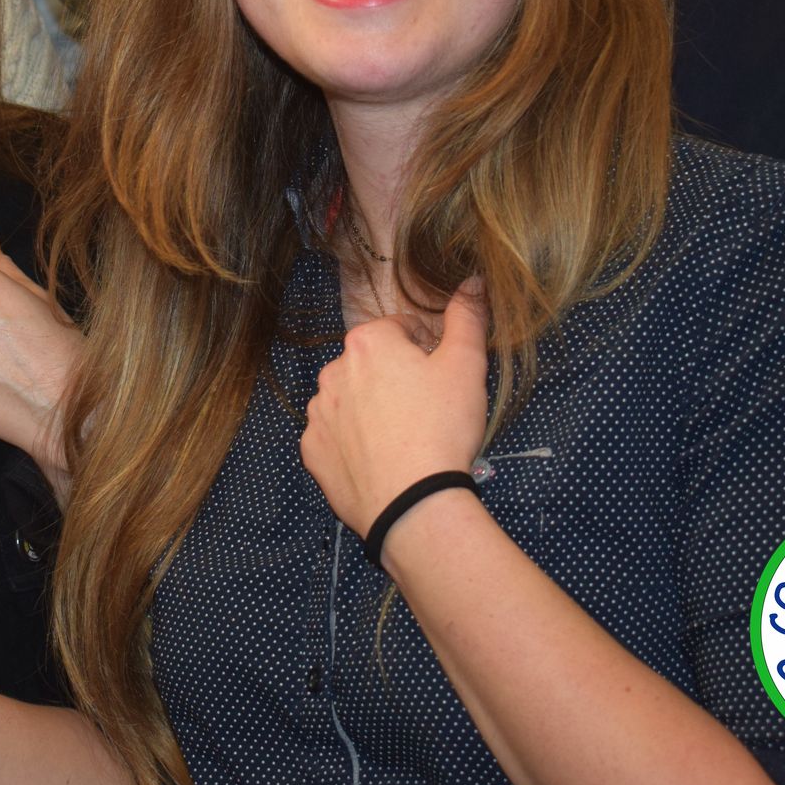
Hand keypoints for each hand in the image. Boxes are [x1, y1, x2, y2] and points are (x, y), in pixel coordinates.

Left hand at [300, 279, 489, 539]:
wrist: (413, 503)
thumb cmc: (442, 428)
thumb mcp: (466, 366)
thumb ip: (467, 318)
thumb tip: (472, 281)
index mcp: (367, 342)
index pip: (402, 331)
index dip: (428, 352)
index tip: (442, 380)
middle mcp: (332, 371)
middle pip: (372, 365)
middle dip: (396, 379)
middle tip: (427, 411)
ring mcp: (317, 413)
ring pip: (350, 401)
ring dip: (371, 410)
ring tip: (404, 439)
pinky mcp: (312, 452)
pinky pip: (334, 438)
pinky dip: (353, 445)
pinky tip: (379, 461)